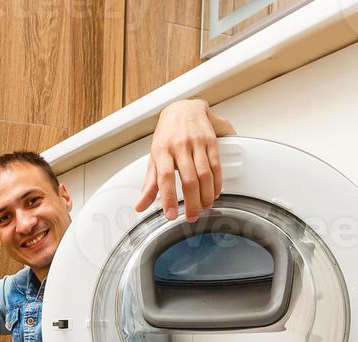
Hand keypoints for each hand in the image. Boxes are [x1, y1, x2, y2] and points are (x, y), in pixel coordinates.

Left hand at [135, 99, 235, 221]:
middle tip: (192, 216)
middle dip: (192, 202)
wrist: (183, 108)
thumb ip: (149, 184)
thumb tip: (140, 206)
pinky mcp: (211, 142)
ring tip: (205, 207)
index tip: (171, 214)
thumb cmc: (167, 135)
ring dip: (206, 195)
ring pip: (204, 175)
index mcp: (162, 150)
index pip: (164, 177)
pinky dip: (217, 183)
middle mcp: (179, 146)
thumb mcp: (154, 157)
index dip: (168, 198)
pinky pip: (216, 166)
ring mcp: (196, 143)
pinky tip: (215, 193)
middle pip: (188, 179)